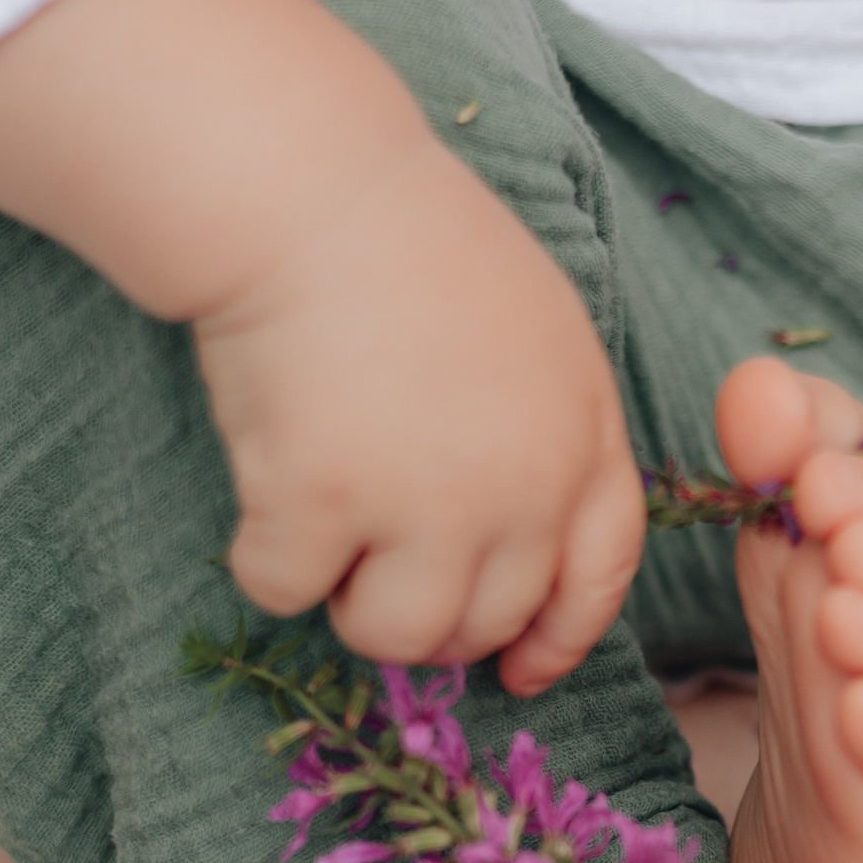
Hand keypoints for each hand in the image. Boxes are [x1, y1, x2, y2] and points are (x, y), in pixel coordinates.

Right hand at [200, 136, 645, 695]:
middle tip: (377, 572)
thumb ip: (541, 436)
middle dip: (434, 621)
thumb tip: (505, 548)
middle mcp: (523, 488)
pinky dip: (264, 557)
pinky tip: (263, 488)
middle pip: (490, 619)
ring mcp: (426, 504)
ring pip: (395, 635)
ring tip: (323, 529)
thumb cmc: (411, 242)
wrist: (310, 192)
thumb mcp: (536, 333)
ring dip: (351, 604)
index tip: (521, 669)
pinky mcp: (322, 505)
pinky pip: (287, 590)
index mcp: (583, 435)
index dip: (559, 634)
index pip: (599, 573)